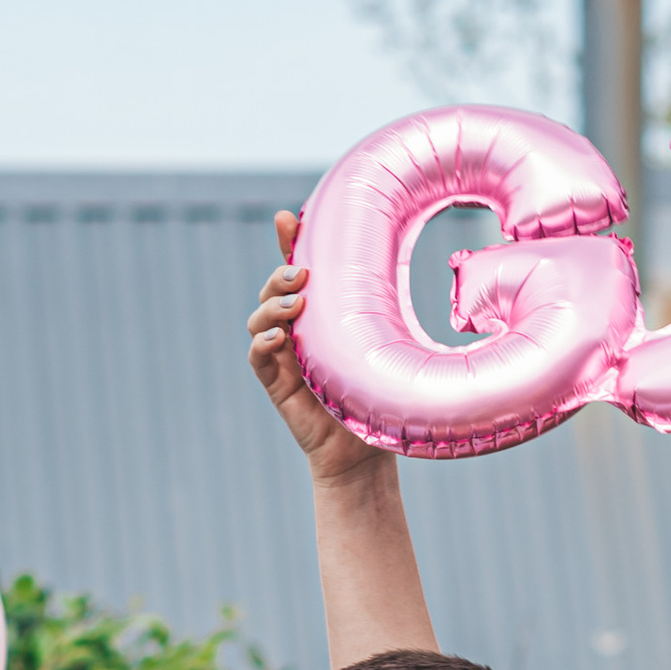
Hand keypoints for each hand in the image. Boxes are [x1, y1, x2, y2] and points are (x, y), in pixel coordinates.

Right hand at [248, 213, 387, 485]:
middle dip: (280, 275)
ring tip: (296, 303)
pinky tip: (277, 337)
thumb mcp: (381, 346)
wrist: (360, 450)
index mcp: (318, 315)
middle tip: (303, 273)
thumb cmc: (374, 397)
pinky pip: (257, 355)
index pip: (297, 271)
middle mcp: (295, 331)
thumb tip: (413, 270)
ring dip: (272, 304)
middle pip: (272, 289)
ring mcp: (281, 356)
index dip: (287, 242)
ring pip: (259, 317)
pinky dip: (261, 342)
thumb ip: (382, 315)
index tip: (287, 219)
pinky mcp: (275, 383)